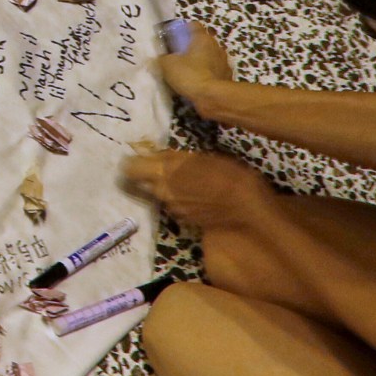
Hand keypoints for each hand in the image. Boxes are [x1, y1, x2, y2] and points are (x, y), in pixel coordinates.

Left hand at [120, 146, 275, 230]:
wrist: (245, 208)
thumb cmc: (226, 174)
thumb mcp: (200, 157)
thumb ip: (173, 157)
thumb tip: (154, 155)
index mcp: (164, 173)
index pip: (130, 168)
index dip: (132, 162)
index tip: (139, 157)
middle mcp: (162, 193)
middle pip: (141, 183)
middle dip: (148, 175)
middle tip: (163, 167)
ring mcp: (171, 209)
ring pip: (158, 194)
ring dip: (165, 187)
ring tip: (185, 180)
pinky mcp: (183, 220)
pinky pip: (173, 205)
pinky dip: (178, 199)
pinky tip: (195, 194)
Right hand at [153, 22, 234, 106]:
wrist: (212, 97)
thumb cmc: (190, 75)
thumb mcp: (168, 65)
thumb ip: (162, 59)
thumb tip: (159, 59)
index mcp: (202, 38)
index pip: (194, 25)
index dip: (184, 30)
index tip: (176, 38)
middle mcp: (216, 46)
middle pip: (203, 41)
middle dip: (193, 47)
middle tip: (180, 57)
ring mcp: (224, 61)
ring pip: (211, 56)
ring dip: (202, 61)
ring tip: (191, 72)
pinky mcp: (228, 76)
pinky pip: (216, 71)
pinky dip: (209, 74)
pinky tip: (201, 83)